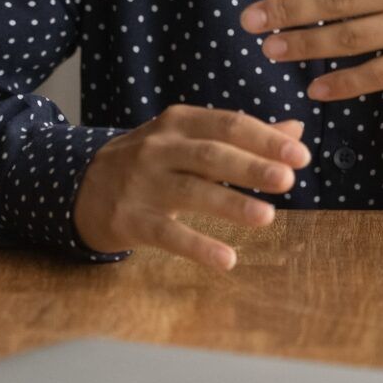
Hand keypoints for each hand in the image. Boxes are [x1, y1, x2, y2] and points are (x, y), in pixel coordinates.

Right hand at [74, 105, 310, 270]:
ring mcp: (142, 183)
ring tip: (267, 217)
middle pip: (210, 154)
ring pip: (191, 191)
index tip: (301, 155)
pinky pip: (168, 234)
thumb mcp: (187, 139)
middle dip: (251, 166)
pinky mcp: (131, 219)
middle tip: (288, 180)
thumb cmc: (150, 161)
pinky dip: (198, 247)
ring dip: (230, 203)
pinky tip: (227, 260)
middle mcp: (158, 147)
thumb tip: (296, 129)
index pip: (227, 124)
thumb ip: (240, 136)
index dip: (265, 139)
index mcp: (178, 122)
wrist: (81, 186)